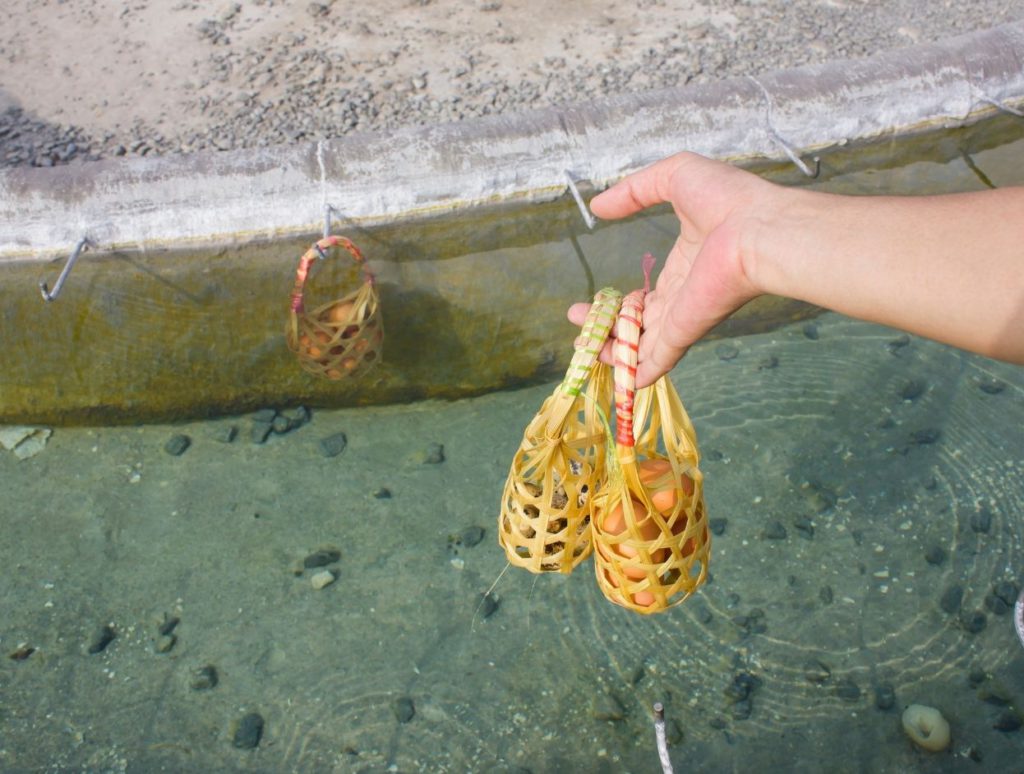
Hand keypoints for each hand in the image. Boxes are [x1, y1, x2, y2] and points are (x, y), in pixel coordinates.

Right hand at [568, 152, 785, 386]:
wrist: (758, 229)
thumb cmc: (728, 199)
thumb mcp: (674, 177)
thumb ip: (634, 191)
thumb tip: (599, 205)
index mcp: (685, 264)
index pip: (648, 295)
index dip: (620, 302)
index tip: (593, 302)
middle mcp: (683, 295)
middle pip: (638, 322)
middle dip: (605, 326)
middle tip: (577, 324)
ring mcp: (683, 317)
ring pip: (640, 344)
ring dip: (611, 350)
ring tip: (582, 348)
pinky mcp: (683, 331)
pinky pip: (655, 360)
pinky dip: (637, 374)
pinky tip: (621, 384)